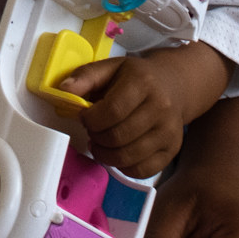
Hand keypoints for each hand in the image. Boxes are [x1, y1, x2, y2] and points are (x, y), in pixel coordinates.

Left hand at [55, 43, 230, 179]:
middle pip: (118, 137)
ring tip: (101, 143)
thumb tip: (63, 90)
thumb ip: (85, 77)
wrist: (175, 85)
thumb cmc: (136, 77)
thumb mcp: (111, 67)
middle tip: (93, 131)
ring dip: (105, 155)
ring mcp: (169, 131)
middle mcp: (160, 107)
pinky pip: (141, 170)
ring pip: (128, 157)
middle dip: (96, 138)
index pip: (112, 111)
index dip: (91, 120)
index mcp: (143, 83)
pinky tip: (117, 153)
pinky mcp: (172, 150)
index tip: (85, 117)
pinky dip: (123, 167)